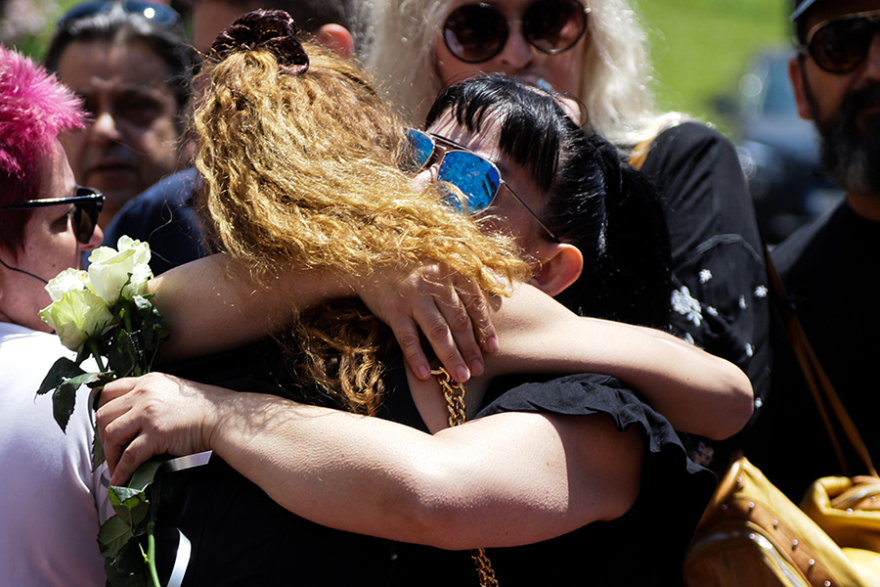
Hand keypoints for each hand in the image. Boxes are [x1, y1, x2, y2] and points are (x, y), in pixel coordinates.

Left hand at [96, 373, 222, 484]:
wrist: (224, 417)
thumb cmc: (204, 407)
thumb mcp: (173, 390)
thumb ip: (152, 395)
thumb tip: (133, 416)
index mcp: (148, 381)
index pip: (109, 391)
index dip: (102, 410)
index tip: (104, 425)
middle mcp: (144, 393)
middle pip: (103, 414)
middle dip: (101, 436)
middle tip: (110, 449)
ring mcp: (148, 413)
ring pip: (111, 434)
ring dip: (109, 454)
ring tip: (115, 466)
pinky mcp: (156, 434)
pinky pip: (129, 456)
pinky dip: (121, 471)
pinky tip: (121, 480)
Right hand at [358, 263, 496, 382]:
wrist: (370, 260)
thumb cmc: (414, 264)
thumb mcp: (445, 261)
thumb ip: (473, 273)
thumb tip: (503, 283)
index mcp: (451, 270)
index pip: (474, 302)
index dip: (484, 327)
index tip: (492, 348)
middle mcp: (434, 282)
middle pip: (458, 321)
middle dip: (470, 348)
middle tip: (479, 370)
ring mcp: (413, 296)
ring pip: (437, 332)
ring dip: (451, 357)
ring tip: (461, 376)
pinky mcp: (393, 309)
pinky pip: (407, 337)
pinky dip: (416, 357)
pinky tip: (425, 374)